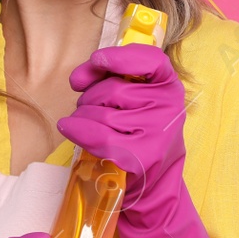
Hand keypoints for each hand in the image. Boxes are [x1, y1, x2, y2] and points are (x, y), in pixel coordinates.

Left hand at [57, 44, 186, 212]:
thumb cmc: (138, 133)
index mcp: (169, 86)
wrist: (154, 181)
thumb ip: (110, 79)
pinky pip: (97, 136)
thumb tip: (77, 79)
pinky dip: (78, 131)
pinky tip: (69, 127)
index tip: (97, 59)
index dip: (120, 57)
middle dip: (90, 97)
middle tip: (90, 108)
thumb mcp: (136, 100)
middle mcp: (169, 107)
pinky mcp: (141, 156)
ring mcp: (157, 132)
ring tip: (88, 124)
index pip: (150, 60)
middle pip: (113, 89)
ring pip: (100, 113)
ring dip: (82, 116)